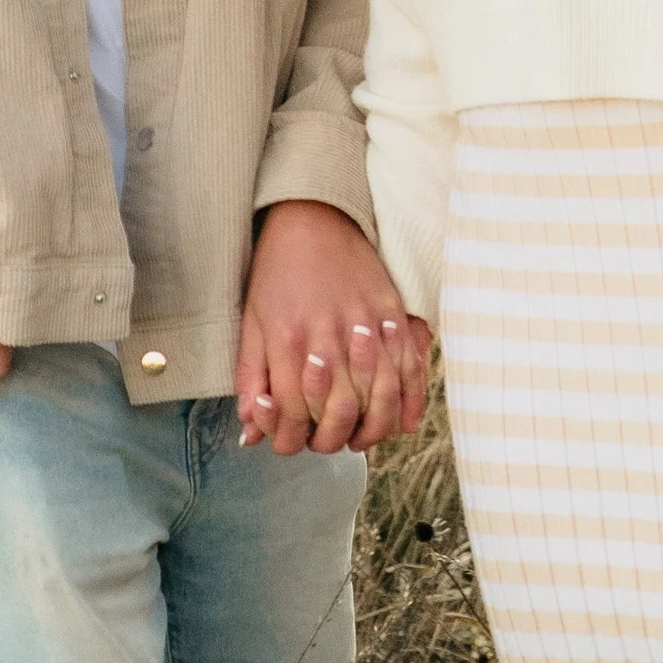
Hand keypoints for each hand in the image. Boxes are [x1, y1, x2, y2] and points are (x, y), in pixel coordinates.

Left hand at [236, 200, 429, 456]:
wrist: (312, 219)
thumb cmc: (276, 272)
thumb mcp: (251, 323)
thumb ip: (251, 380)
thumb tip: (251, 432)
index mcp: (288, 340)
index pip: (293, 414)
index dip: (289, 439)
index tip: (288, 443)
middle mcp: (329, 337)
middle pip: (339, 414)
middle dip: (331, 441)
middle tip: (325, 443)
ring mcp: (366, 325)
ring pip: (379, 399)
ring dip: (371, 430)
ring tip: (359, 437)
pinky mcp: (393, 313)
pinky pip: (410, 368)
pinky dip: (410, 401)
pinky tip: (401, 422)